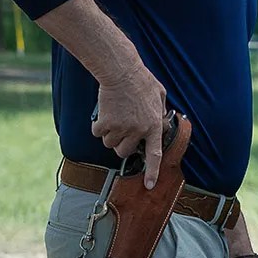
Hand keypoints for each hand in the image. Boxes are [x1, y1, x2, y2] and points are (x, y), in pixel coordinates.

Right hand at [90, 64, 166, 188]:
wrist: (121, 71)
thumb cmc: (142, 80)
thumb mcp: (160, 95)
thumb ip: (160, 112)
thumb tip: (160, 123)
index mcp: (153, 125)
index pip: (154, 154)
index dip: (152, 172)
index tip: (149, 186)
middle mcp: (138, 130)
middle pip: (124, 152)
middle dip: (121, 145)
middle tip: (122, 129)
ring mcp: (121, 128)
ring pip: (109, 144)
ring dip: (109, 134)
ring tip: (115, 115)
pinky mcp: (105, 124)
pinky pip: (97, 134)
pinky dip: (97, 126)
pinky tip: (104, 112)